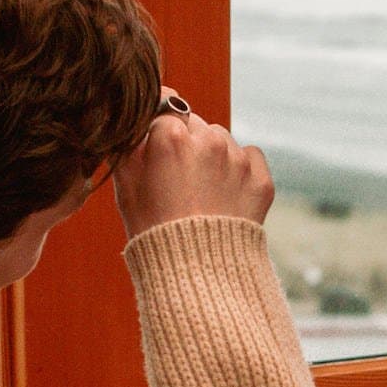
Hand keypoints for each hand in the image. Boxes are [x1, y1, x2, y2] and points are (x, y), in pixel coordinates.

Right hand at [113, 88, 273, 238]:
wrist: (198, 275)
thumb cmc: (154, 232)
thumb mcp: (126, 187)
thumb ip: (129, 144)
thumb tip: (136, 122)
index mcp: (171, 137)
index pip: (163, 111)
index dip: (158, 133)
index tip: (156, 151)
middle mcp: (209, 140)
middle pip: (193, 124)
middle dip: (185, 143)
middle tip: (177, 179)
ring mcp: (238, 160)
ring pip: (222, 139)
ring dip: (213, 156)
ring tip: (201, 193)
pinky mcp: (260, 180)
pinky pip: (250, 157)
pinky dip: (240, 170)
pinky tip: (225, 195)